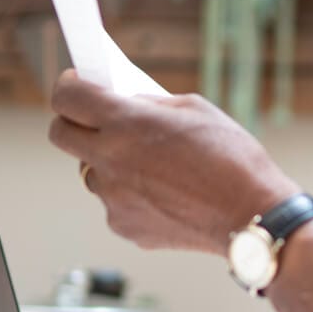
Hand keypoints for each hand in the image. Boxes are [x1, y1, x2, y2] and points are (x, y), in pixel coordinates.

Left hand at [48, 70, 298, 253]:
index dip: (69, 86)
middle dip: (74, 122)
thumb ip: (151, 104)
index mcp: (126, 123)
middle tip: (98, 121)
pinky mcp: (124, 226)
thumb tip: (125, 104)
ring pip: (91, 172)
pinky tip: (167, 195)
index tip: (78, 85)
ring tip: (153, 167)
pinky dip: (132, 196)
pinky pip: (115, 202)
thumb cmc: (233, 159)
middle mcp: (110, 160)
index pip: (67, 97)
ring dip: (110, 163)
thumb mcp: (196, 110)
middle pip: (60, 135)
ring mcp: (113, 197)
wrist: (252, 215)